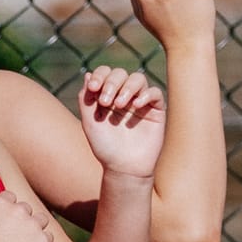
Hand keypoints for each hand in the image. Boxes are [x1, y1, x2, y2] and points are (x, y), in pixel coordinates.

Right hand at [0, 190, 53, 241]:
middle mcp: (18, 210)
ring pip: (42, 219)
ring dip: (35, 228)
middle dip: (22, 219)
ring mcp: (33, 224)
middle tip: (14, 235)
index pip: (11, 197)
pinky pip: (48, 237)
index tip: (7, 220)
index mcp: (0, 203)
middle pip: (26, 208)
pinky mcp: (43, 239)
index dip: (9, 208)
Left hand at [78, 64, 166, 180]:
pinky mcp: (156, 110)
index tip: (93, 88)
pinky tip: (135, 106)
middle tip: (106, 102)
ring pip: (138, 79)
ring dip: (127, 87)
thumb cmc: (105, 147)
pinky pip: (155, 92)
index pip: (105, 73)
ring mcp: (140, 101)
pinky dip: (146, 95)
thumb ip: (86, 99)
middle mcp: (124, 95)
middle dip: (111, 83)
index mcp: (107, 95)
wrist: (124, 167)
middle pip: (120, 74)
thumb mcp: (90, 122)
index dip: (100, 75)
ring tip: (119, 104)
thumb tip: (88, 74)